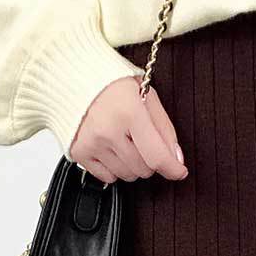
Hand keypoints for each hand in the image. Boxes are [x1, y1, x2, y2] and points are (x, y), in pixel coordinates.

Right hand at [70, 76, 187, 184]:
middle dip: (149, 159)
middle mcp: (108, 130)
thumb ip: (164, 129)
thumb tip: (175, 159)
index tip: (179, 172)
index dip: (172, 169)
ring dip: (131, 164)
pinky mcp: (79, 152)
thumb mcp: (147, 97)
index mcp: (129, 112)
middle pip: (143, 169)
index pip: (156, 156)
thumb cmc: (113, 85)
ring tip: (124, 140)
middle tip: (141, 139)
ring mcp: (92, 143)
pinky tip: (110, 148)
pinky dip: (113, 168)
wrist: (76, 77)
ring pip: (127, 175)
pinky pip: (107, 178)